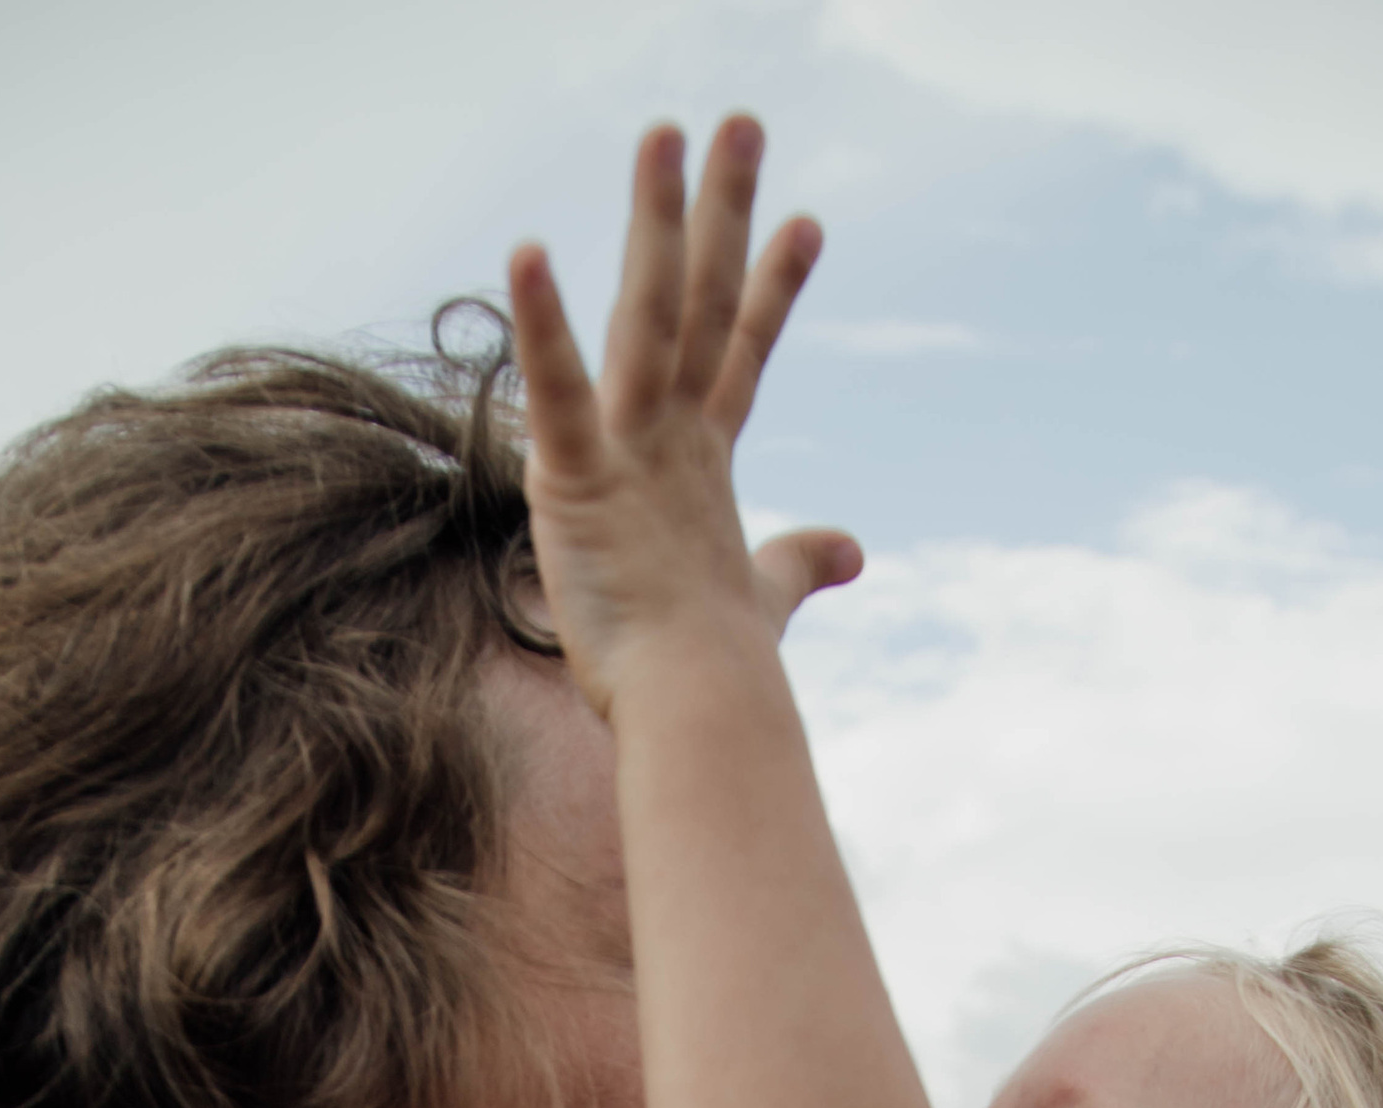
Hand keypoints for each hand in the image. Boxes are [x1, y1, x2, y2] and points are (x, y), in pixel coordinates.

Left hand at [508, 116, 860, 716]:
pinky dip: (543, 323)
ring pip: (650, 314)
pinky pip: (557, 388)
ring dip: (657, 219)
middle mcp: (674, 440)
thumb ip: (799, 564)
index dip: (774, 287)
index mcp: (704, 464)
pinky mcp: (575, 479)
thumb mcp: (763, 601)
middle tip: (740, 121)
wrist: (698, 713)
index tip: (805, 220)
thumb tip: (854, 550)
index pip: (743, 353)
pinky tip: (528, 251)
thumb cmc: (717, 673)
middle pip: (706, 303)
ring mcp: (630, 453)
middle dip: (723, 210)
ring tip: (664, 133)